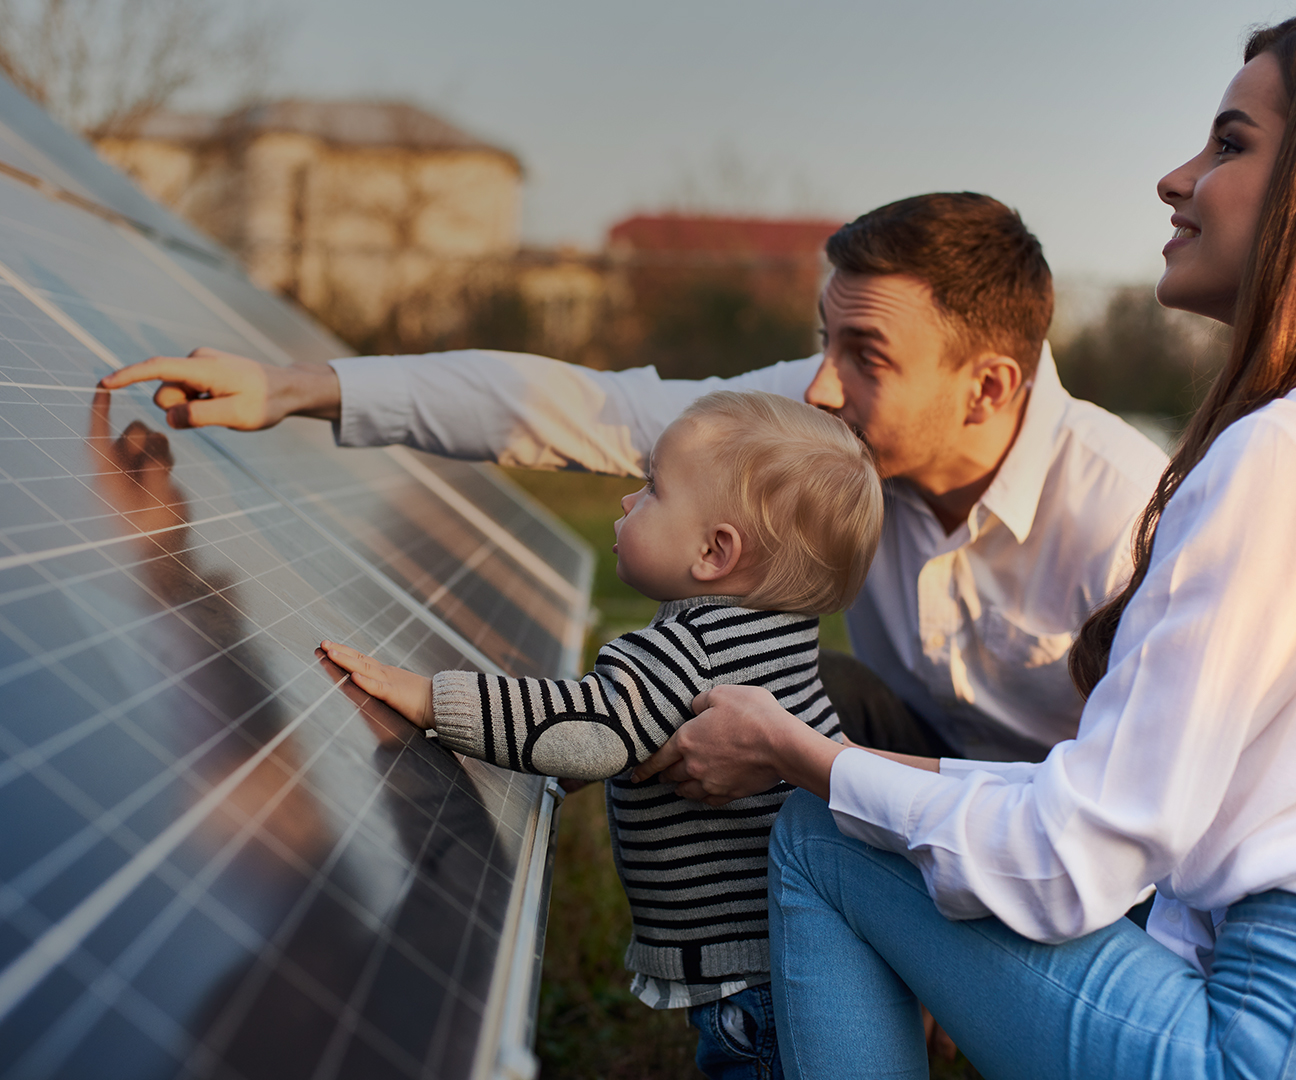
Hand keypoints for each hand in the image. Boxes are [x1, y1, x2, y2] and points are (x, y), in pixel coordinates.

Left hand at [87, 389, 188, 536]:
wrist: (164, 550)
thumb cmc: (155, 530)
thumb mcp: (158, 498)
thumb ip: (155, 467)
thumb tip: (157, 442)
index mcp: (107, 476)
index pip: (97, 436)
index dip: (99, 411)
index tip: (102, 386)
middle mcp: (116, 470)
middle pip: (130, 433)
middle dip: (147, 439)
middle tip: (162, 462)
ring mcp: (131, 472)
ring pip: (146, 439)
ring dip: (160, 448)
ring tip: (166, 472)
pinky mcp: (146, 475)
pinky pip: (157, 451)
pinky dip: (164, 456)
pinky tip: (167, 475)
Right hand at [97, 347, 340, 429]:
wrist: (287, 388)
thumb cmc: (266, 402)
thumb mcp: (237, 416)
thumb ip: (201, 416)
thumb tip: (169, 417)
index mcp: (204, 368)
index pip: (158, 368)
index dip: (129, 376)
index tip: (104, 383)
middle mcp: (197, 360)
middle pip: (164, 392)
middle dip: (178, 410)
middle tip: (217, 413)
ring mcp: (199, 365)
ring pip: (174, 396)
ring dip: (190, 408)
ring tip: (224, 408)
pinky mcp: (202, 372)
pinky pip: (185, 394)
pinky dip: (197, 404)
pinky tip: (223, 403)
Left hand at [319, 640, 433, 728]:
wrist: (443, 703)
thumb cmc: (422, 701)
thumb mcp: (398, 692)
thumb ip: (383, 690)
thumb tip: (370, 691)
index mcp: (385, 674)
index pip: (361, 660)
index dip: (345, 653)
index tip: (329, 646)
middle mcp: (385, 674)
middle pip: (359, 659)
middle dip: (339, 651)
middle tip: (322, 643)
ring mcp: (389, 683)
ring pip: (364, 669)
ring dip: (346, 661)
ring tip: (330, 653)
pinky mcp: (395, 696)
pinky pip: (378, 688)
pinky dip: (365, 682)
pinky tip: (353, 676)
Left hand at [631, 684, 844, 804]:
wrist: (782, 746)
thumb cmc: (752, 715)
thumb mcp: (723, 694)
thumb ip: (701, 701)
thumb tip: (694, 707)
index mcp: (686, 740)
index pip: (656, 757)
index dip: (643, 767)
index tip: (633, 775)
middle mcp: (693, 765)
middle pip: (669, 775)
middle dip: (662, 774)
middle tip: (660, 775)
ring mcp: (710, 783)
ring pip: (686, 791)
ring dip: (680, 787)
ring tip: (678, 785)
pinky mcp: (729, 793)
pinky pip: (708, 800)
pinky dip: (702, 796)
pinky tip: (704, 792)